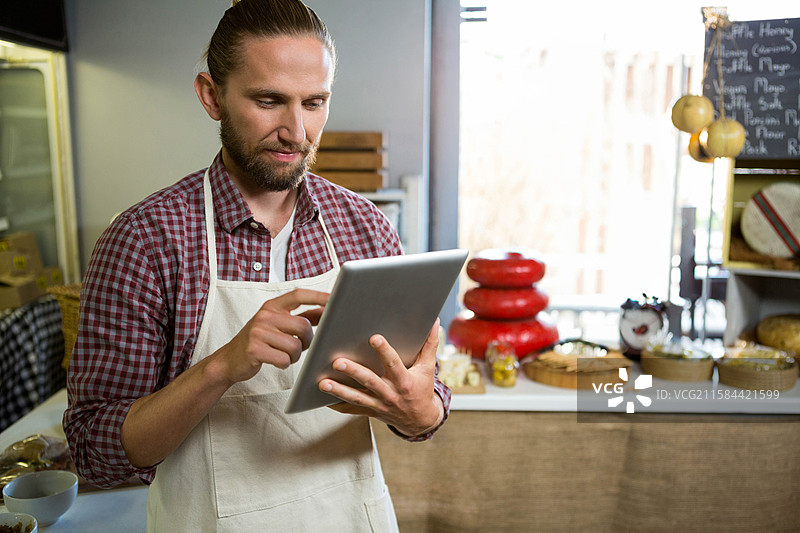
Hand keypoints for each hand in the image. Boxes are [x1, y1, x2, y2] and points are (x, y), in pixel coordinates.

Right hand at [213, 288, 328, 384]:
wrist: (229, 360)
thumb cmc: (258, 341)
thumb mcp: (276, 324)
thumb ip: (300, 317)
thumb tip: (326, 310)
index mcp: (272, 306)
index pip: (298, 295)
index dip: (318, 296)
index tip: (334, 299)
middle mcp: (265, 316)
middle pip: (303, 325)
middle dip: (308, 340)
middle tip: (301, 346)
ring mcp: (258, 332)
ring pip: (295, 345)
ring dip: (295, 355)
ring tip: (285, 355)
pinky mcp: (254, 349)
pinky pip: (284, 359)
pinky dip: (284, 363)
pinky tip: (276, 361)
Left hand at [319, 319, 443, 436]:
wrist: (421, 420)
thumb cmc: (422, 389)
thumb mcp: (427, 368)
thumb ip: (429, 344)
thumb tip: (434, 322)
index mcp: (404, 381)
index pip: (394, 364)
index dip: (385, 351)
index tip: (374, 338)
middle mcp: (390, 393)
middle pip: (370, 381)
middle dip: (353, 371)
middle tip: (337, 361)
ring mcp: (379, 404)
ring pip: (357, 398)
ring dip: (339, 390)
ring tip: (323, 382)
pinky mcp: (371, 412)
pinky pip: (352, 410)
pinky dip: (338, 406)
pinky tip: (323, 399)